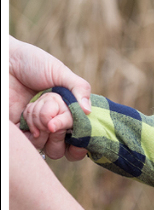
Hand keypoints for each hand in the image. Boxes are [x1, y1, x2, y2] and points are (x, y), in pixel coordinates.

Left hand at [9, 36, 89, 159]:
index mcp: (69, 108)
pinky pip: (29, 145)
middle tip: (52, 122)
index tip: (75, 131)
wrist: (4, 62)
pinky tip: (26, 120)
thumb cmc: (32, 62)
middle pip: (67, 146)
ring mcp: (38, 126)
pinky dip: (29, 137)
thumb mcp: (60, 72)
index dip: (83, 137)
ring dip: (44, 134)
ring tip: (35, 114)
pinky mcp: (20, 129)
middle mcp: (56, 120)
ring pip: (48, 148)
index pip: (83, 132)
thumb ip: (79, 88)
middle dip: (61, 136)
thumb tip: (89, 111)